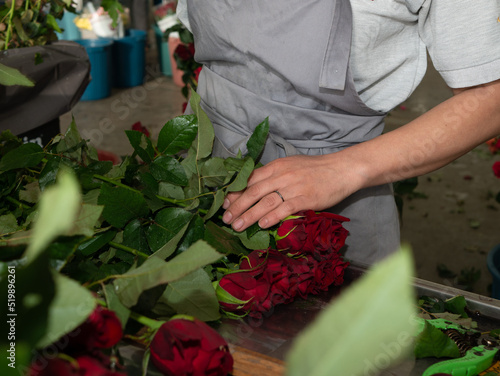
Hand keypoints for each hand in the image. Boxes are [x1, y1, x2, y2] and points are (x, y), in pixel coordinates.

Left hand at [221, 153, 361, 231]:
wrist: (341, 169)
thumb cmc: (315, 169)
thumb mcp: (290, 166)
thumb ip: (273, 175)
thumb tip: (253, 189)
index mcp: (276, 166)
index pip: (250, 179)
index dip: (235, 192)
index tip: (224, 204)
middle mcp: (282, 175)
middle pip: (253, 191)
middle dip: (237, 206)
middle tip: (226, 219)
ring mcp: (294, 187)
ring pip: (265, 202)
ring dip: (249, 215)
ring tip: (237, 226)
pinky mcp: (306, 198)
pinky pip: (285, 208)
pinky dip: (272, 217)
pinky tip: (262, 225)